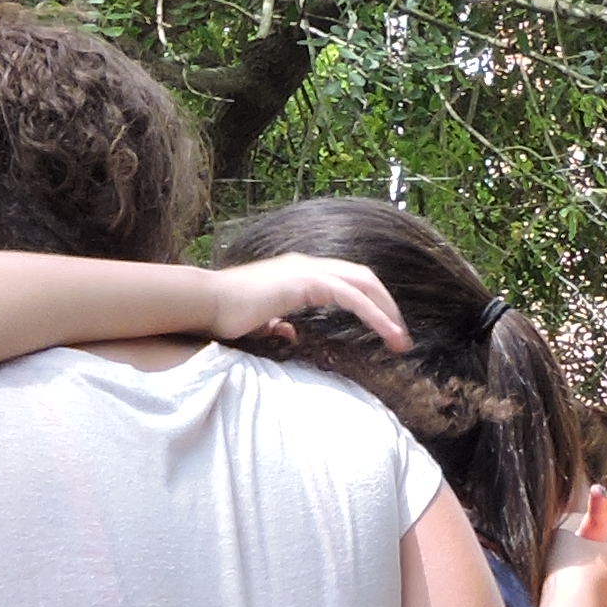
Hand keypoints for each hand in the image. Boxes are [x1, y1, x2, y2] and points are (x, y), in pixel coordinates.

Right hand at [204, 255, 408, 352]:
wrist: (205, 303)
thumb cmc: (224, 315)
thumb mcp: (259, 322)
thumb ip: (277, 324)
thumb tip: (289, 333)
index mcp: (298, 272)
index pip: (346, 281)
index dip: (369, 303)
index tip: (383, 330)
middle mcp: (307, 265)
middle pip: (363, 278)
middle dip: (386, 306)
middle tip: (400, 338)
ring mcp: (307, 270)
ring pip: (363, 284)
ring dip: (387, 313)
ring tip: (400, 341)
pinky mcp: (306, 282)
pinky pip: (351, 296)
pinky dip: (374, 315)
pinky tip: (386, 334)